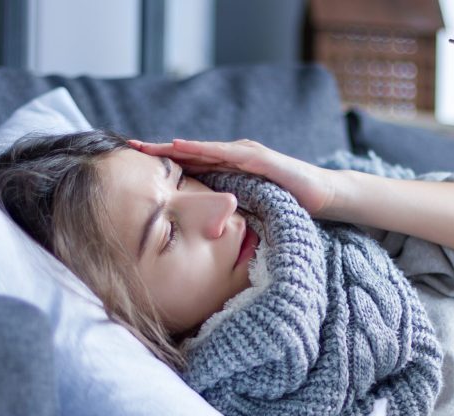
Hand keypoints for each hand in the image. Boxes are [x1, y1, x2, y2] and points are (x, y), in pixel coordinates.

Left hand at [127, 138, 338, 215]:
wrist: (323, 196)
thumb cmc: (287, 203)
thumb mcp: (249, 210)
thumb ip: (228, 212)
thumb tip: (204, 232)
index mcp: (229, 170)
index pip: (191, 165)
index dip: (163, 164)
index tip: (134, 165)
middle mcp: (234, 157)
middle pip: (191, 153)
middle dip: (160, 150)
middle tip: (129, 147)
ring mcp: (248, 155)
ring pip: (204, 150)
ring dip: (176, 147)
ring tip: (149, 146)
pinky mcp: (261, 160)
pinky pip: (228, 154)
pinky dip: (204, 150)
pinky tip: (184, 149)